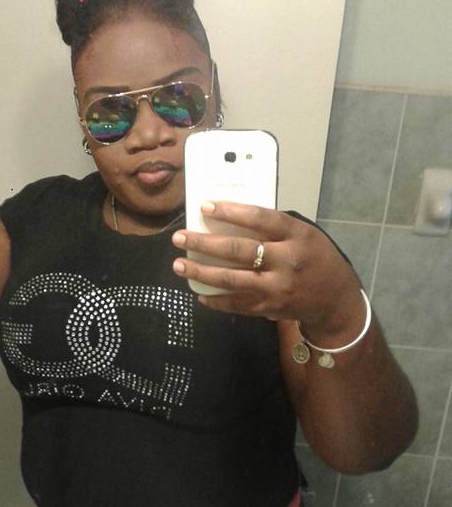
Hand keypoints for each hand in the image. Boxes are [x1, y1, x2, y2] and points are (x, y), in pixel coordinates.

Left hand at [172, 202, 362, 333]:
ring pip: (232, 280)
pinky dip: (216, 300)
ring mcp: (277, 288)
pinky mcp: (270, 308)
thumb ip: (274, 227)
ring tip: (179, 265)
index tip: (205, 207)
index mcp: (297, 235)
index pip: (261, 218)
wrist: (336, 300)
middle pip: (239, 250)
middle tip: (179, 238)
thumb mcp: (304, 234)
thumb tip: (230, 217)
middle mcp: (286, 261)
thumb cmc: (316, 257)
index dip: (231, 212)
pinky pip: (237, 304)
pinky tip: (199, 293)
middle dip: (204, 244)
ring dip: (201, 273)